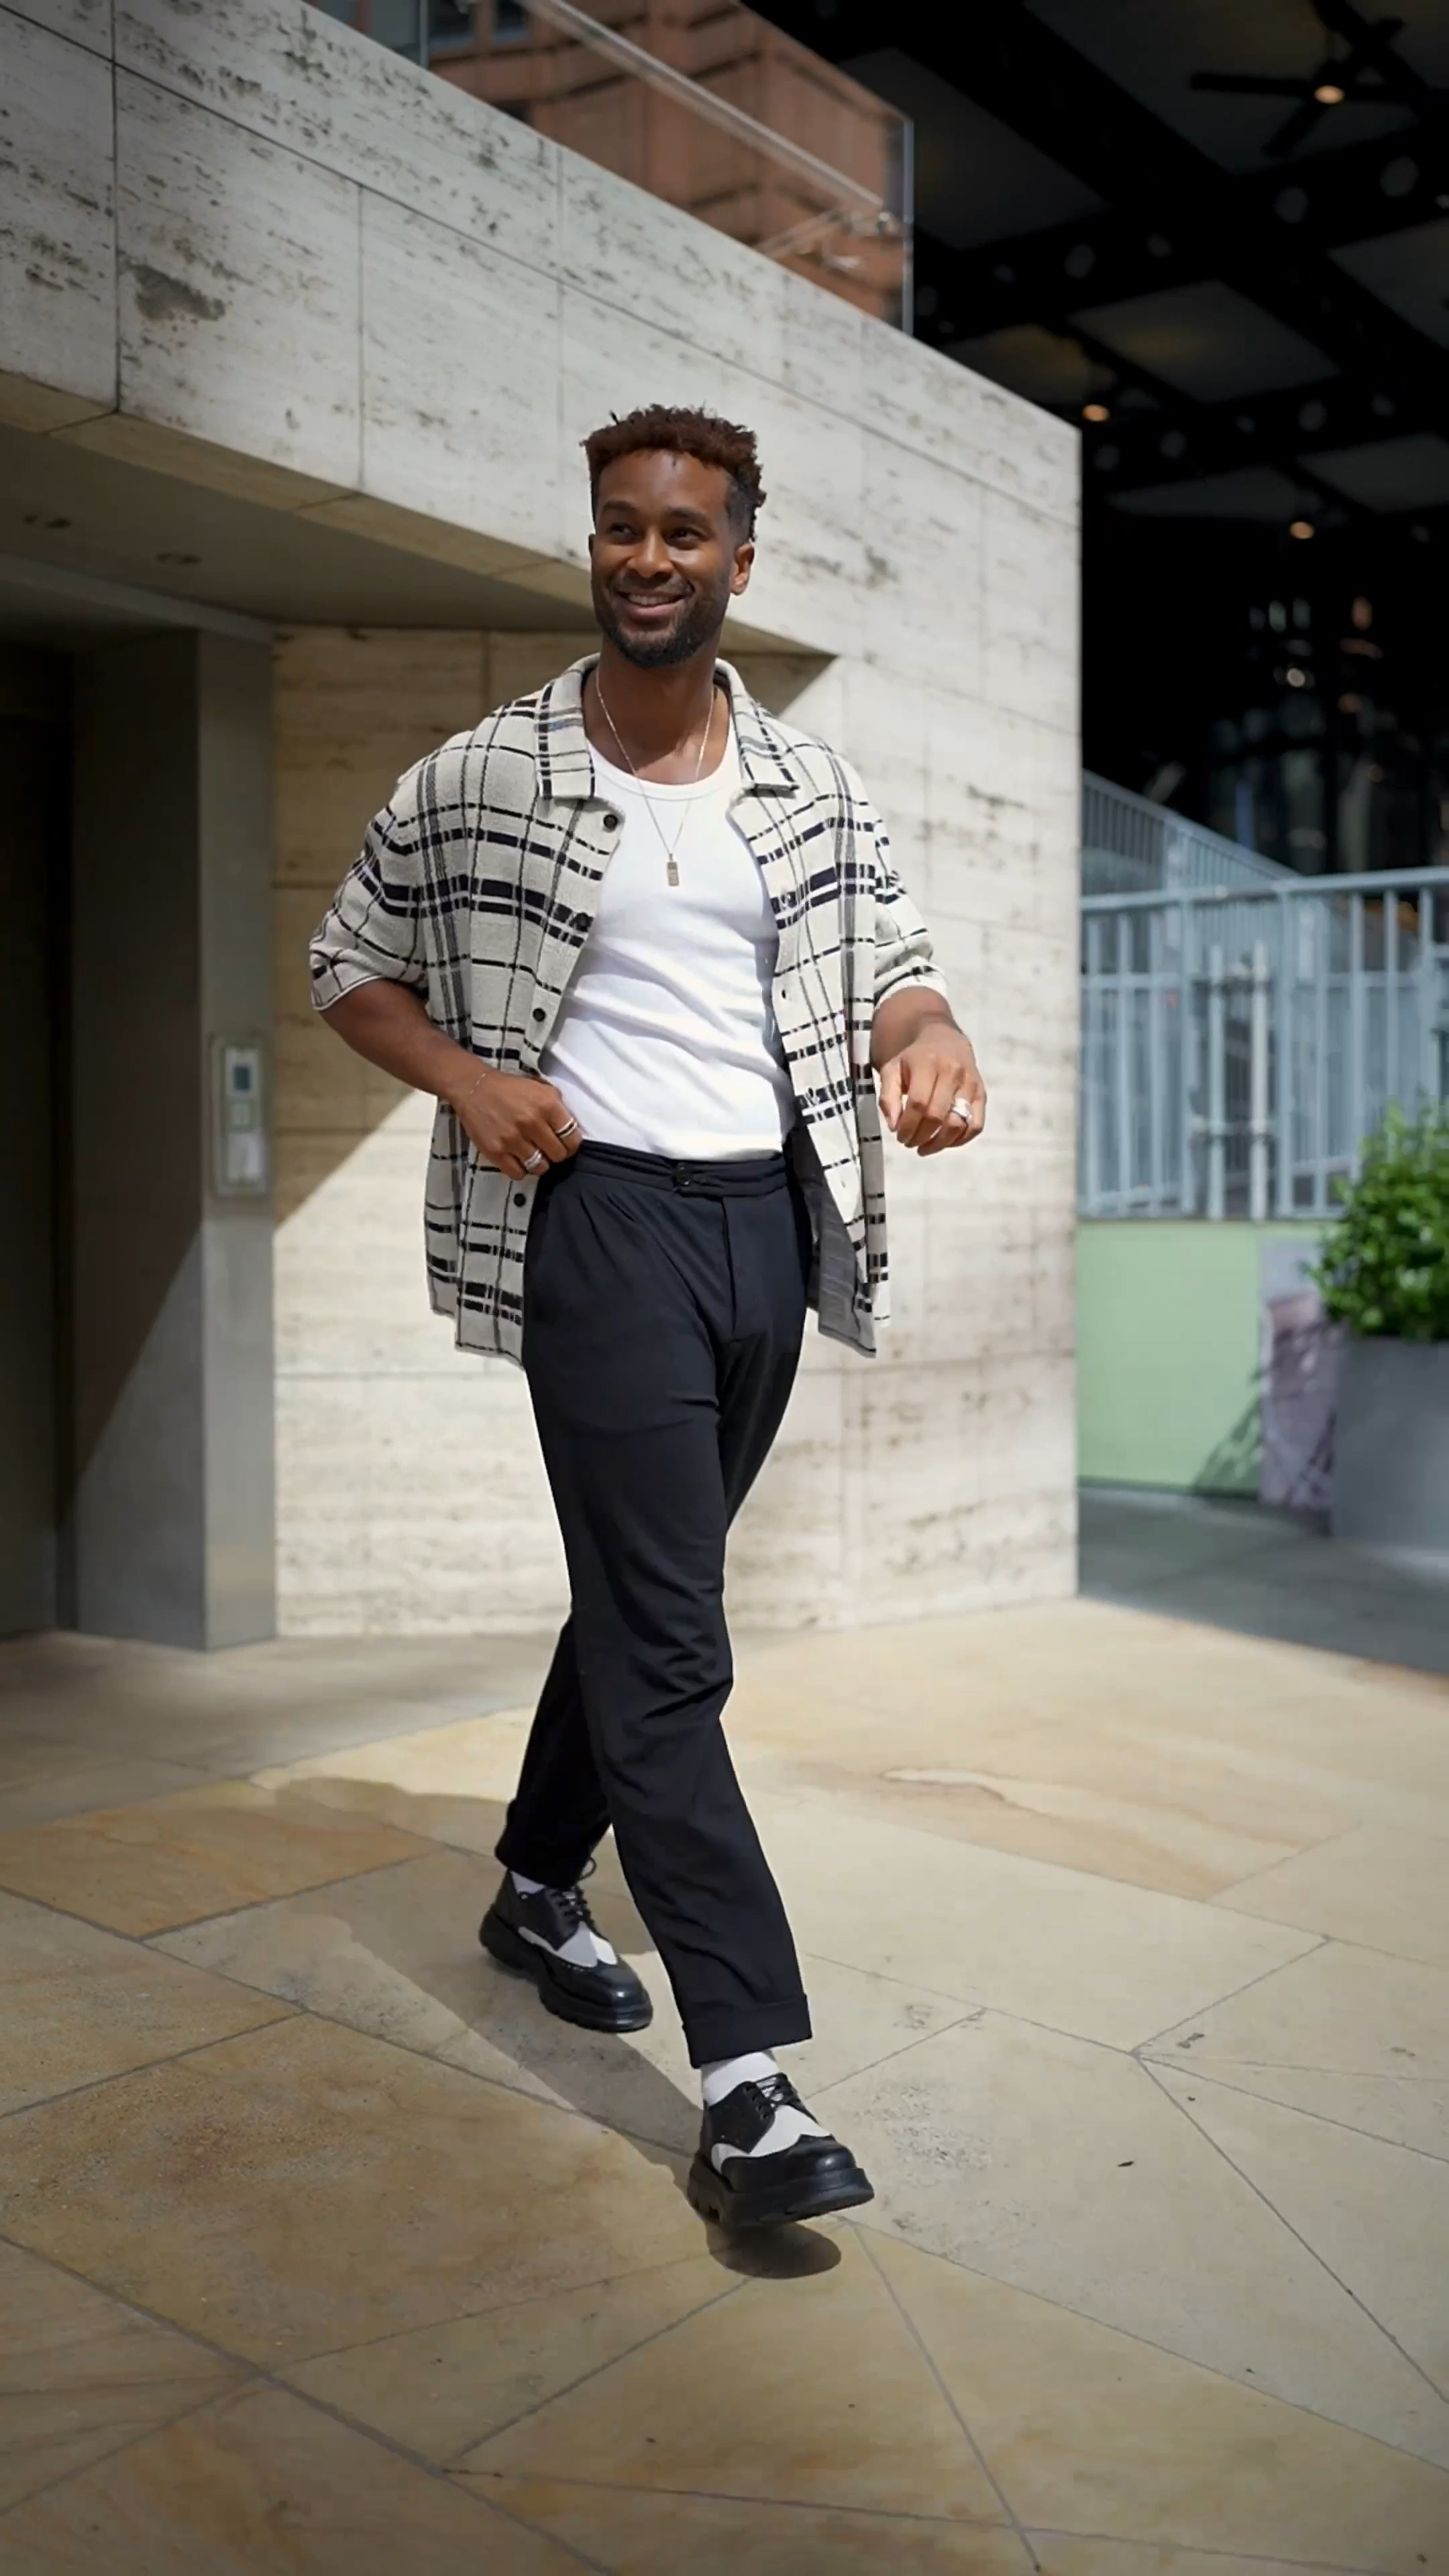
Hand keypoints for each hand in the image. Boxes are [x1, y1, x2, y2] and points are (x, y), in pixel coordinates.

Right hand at [447, 1064, 582, 1180]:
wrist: (474, 1088)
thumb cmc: (510, 1089)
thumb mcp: (541, 1088)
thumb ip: (558, 1108)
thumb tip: (571, 1130)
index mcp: (547, 1105)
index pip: (572, 1139)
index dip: (571, 1144)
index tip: (565, 1144)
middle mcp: (532, 1122)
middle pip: (558, 1155)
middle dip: (556, 1154)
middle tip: (548, 1149)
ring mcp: (513, 1139)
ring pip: (540, 1168)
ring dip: (539, 1163)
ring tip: (533, 1155)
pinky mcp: (496, 1151)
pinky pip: (518, 1174)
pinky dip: (521, 1170)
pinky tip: (518, 1159)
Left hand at [878, 1024, 986, 1155]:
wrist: (943, 1039)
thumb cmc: (914, 1059)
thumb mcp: (892, 1070)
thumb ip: (887, 1097)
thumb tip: (894, 1126)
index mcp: (927, 1063)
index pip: (919, 1103)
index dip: (908, 1126)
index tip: (900, 1136)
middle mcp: (953, 1072)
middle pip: (938, 1116)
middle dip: (921, 1136)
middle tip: (910, 1142)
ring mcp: (970, 1083)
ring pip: (959, 1123)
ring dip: (940, 1143)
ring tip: (925, 1147)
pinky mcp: (981, 1094)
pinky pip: (975, 1125)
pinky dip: (960, 1139)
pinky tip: (944, 1141)